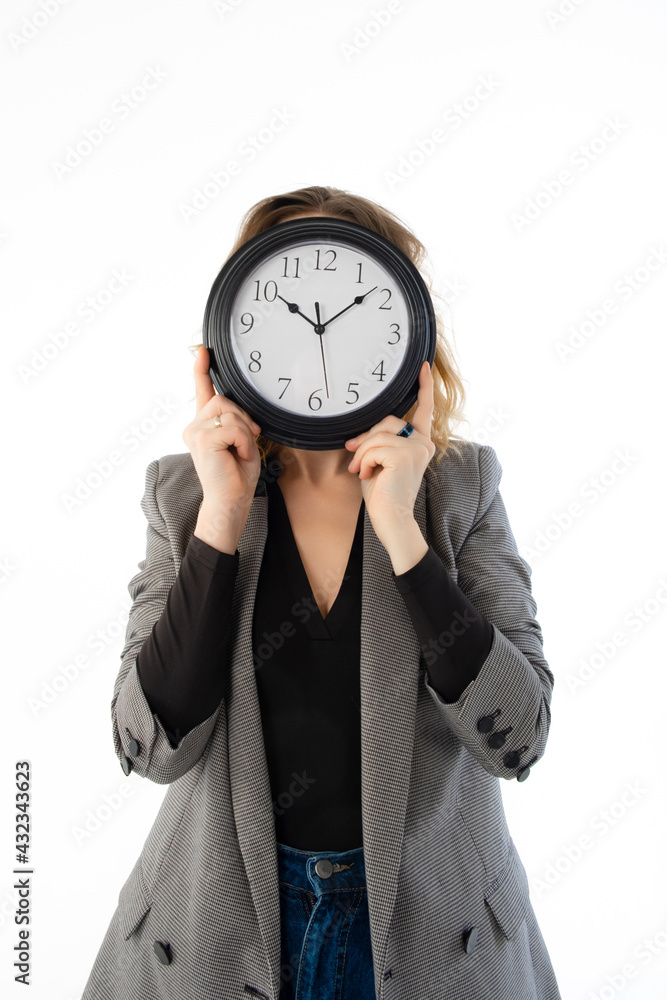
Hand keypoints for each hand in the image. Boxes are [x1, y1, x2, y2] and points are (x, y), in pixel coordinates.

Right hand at [183, 346, 261, 545]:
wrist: (230, 502)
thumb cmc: (236, 476)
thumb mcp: (241, 441)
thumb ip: (236, 421)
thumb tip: (237, 410)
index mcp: (203, 425)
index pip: (202, 391)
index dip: (202, 368)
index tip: (204, 350)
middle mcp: (194, 426)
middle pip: (225, 400)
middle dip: (244, 419)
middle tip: (247, 442)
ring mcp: (195, 432)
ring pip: (231, 412)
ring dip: (245, 433)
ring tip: (240, 452)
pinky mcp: (202, 439)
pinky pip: (233, 427)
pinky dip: (244, 442)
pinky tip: (239, 456)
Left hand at [344, 361, 435, 549]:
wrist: (392, 518)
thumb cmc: (385, 494)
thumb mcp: (380, 462)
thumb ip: (378, 443)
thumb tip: (358, 435)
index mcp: (421, 443)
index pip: (425, 410)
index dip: (424, 387)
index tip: (423, 366)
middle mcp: (424, 443)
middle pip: (387, 421)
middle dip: (366, 439)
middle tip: (357, 461)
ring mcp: (417, 448)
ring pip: (377, 436)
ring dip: (362, 455)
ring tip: (363, 472)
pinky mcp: (405, 455)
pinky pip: (374, 447)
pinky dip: (364, 462)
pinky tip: (369, 476)